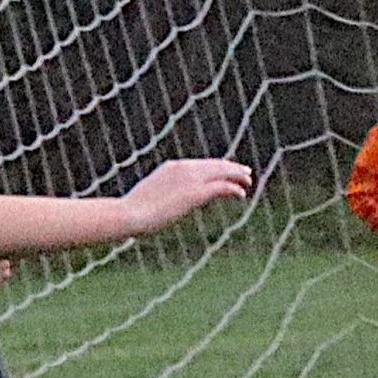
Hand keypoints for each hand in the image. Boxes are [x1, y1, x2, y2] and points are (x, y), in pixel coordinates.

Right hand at [120, 158, 254, 232]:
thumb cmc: (134, 211)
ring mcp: (190, 180)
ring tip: (248, 182)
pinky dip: (234, 188)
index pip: (202, 164)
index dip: (218, 166)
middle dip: (232, 168)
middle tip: (246, 172)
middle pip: (215, 164)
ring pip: (222, 172)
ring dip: (237, 176)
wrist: (130, 213)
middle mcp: (184, 168)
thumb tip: (162, 205)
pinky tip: (241, 194)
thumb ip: (162, 196)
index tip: (228, 171)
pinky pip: (222, 187)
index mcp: (173, 166)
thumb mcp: (149, 198)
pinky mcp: (195, 194)